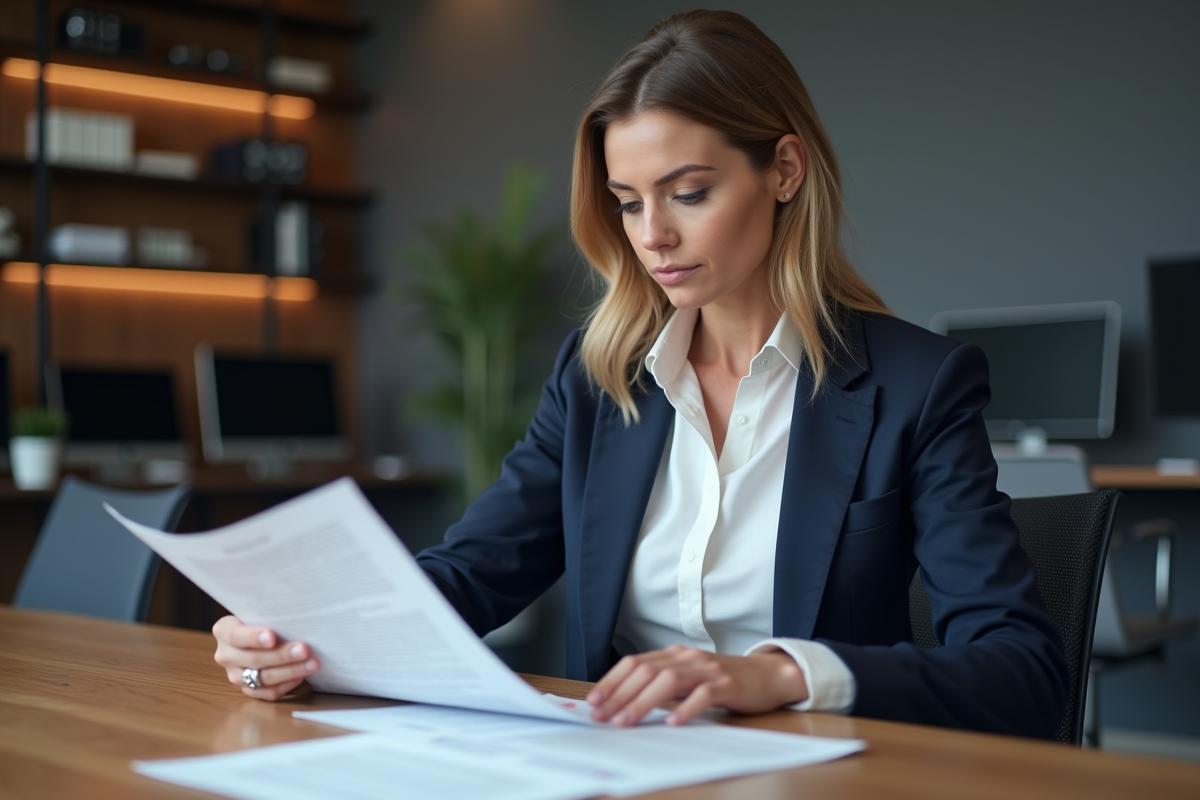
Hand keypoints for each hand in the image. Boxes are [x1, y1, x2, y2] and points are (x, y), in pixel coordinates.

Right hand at [212, 615, 320, 700]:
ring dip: (290, 671)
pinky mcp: (248, 689)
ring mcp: (235, 675)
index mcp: (224, 631)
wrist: (259, 632)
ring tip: (312, 664)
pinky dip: (286, 685)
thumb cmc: (265, 618)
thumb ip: (270, 616)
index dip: (253, 637)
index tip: (273, 637)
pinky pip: (267, 693)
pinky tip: (301, 676)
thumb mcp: (261, 612)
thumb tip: (297, 619)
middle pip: (254, 659)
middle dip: (282, 655)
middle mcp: (226, 655)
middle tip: (304, 650)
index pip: (235, 636)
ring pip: (262, 678)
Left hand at [586, 644, 807, 726]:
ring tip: (626, 722)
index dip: (612, 681)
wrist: (767, 676)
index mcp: (674, 654)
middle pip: (646, 671)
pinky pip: (703, 695)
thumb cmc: (723, 681)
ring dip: (643, 702)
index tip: (594, 701)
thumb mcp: (688, 678)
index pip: (635, 663)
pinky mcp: (727, 685)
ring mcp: (708, 669)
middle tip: (602, 716)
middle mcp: (687, 657)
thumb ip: (662, 685)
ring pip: (669, 681)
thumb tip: (624, 702)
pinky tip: (672, 722)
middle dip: (620, 694)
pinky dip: (686, 708)